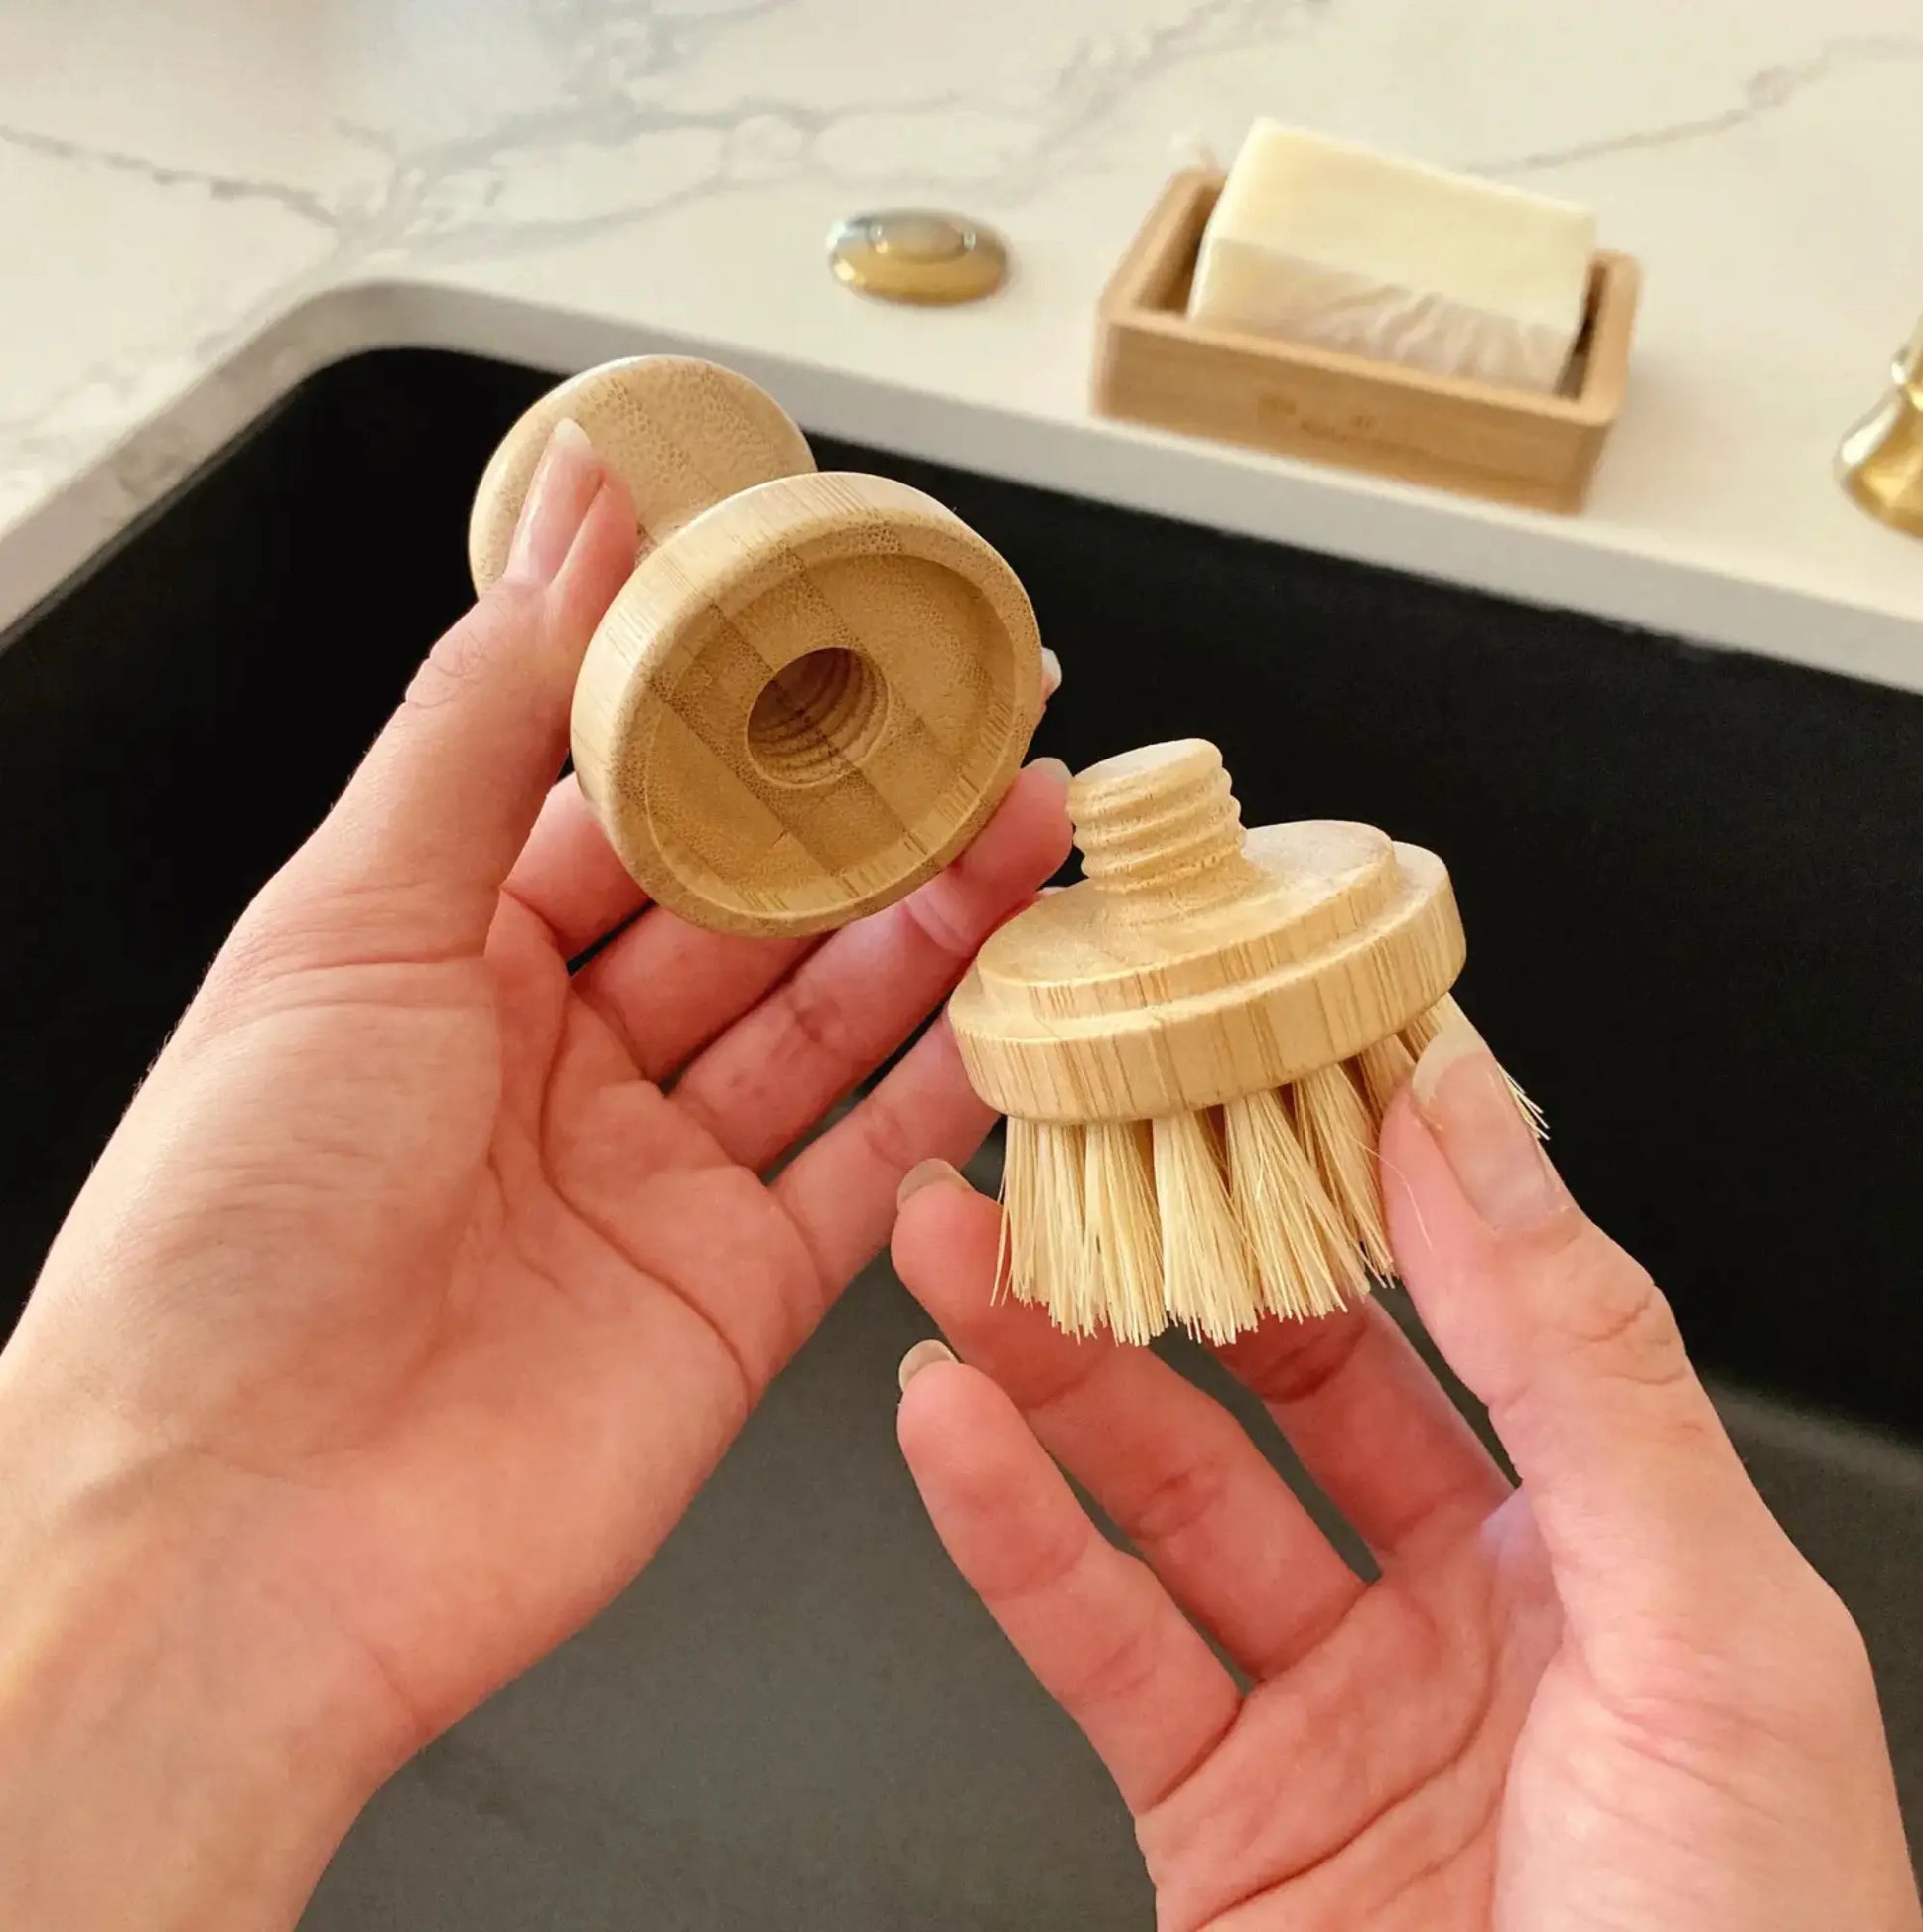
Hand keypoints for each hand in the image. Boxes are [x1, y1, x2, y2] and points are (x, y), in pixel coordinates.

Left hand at [0, 422, 1069, 1927]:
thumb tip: (578, 512)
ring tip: (1037, 833)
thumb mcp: (350, 917)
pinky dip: (945, 1100)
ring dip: (935, 934)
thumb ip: (489, 714)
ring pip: (828, 1028)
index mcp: (445, 957)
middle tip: (989, 729)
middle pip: (753, 914)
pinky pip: (862, 1175)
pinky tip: (1016, 1016)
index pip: (627, 803)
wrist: (233, 1545)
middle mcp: (555, 1065)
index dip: (741, 719)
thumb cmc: (231, 1229)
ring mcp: (651, 1183)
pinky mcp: (731, 1299)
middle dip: (872, 822)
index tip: (845, 637)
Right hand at [894, 1017, 1921, 1930]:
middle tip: (1066, 1138)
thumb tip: (1487, 1121)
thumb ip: (1584, 1359)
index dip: (1350, 1169)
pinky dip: (1010, 1535)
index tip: (1254, 1049)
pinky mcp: (1220, 1820)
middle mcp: (1462, 1609)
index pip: (1452, 1295)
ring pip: (1161, 1495)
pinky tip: (954, 1430)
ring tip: (955, 1248)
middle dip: (1165, 1254)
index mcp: (1603, 1538)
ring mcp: (1332, 1714)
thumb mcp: (1712, 1624)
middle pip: (1276, 1381)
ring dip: (1047, 1365)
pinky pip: (1099, 1648)